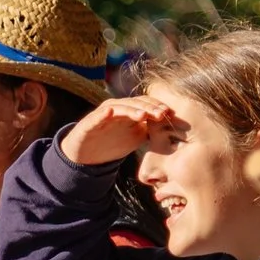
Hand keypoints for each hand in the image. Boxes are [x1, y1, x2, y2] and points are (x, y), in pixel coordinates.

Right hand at [61, 97, 183, 166]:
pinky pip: (96, 116)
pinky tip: (110, 112)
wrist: (87, 155)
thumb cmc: (113, 143)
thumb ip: (151, 130)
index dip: (158, 107)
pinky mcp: (89, 123)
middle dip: (149, 108)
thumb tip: (173, 129)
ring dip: (131, 109)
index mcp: (129, 110)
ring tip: (142, 114)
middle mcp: (117, 108)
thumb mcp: (136, 137)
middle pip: (135, 103)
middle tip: (162, 114)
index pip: (146, 104)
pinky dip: (103, 114)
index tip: (171, 114)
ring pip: (119, 107)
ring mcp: (102, 114)